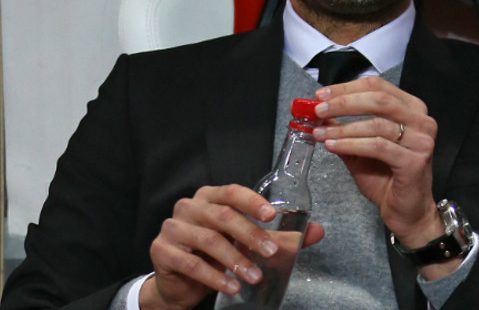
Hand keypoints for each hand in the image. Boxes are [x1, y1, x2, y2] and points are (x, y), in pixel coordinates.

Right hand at [140, 184, 324, 309]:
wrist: (179, 282)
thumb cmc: (214, 254)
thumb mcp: (245, 242)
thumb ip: (279, 235)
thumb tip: (317, 230)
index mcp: (210, 197)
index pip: (232, 192)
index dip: (252, 202)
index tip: (271, 215)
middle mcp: (189, 206)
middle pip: (222, 216)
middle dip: (250, 235)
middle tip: (271, 252)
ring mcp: (173, 228)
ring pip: (208, 240)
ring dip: (235, 260)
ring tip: (254, 276)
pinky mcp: (162, 250)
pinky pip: (191, 263)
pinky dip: (215, 277)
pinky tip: (232, 286)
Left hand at [310, 76, 442, 249]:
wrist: (406, 211)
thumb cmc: (386, 177)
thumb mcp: (360, 147)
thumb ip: (343, 128)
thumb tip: (319, 112)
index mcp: (411, 108)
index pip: (378, 86)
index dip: (347, 88)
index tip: (321, 95)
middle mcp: (421, 120)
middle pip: (379, 99)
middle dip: (344, 102)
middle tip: (318, 110)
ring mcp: (422, 140)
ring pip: (377, 123)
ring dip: (343, 127)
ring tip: (320, 133)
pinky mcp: (415, 161)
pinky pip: (377, 146)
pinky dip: (351, 144)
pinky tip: (333, 146)